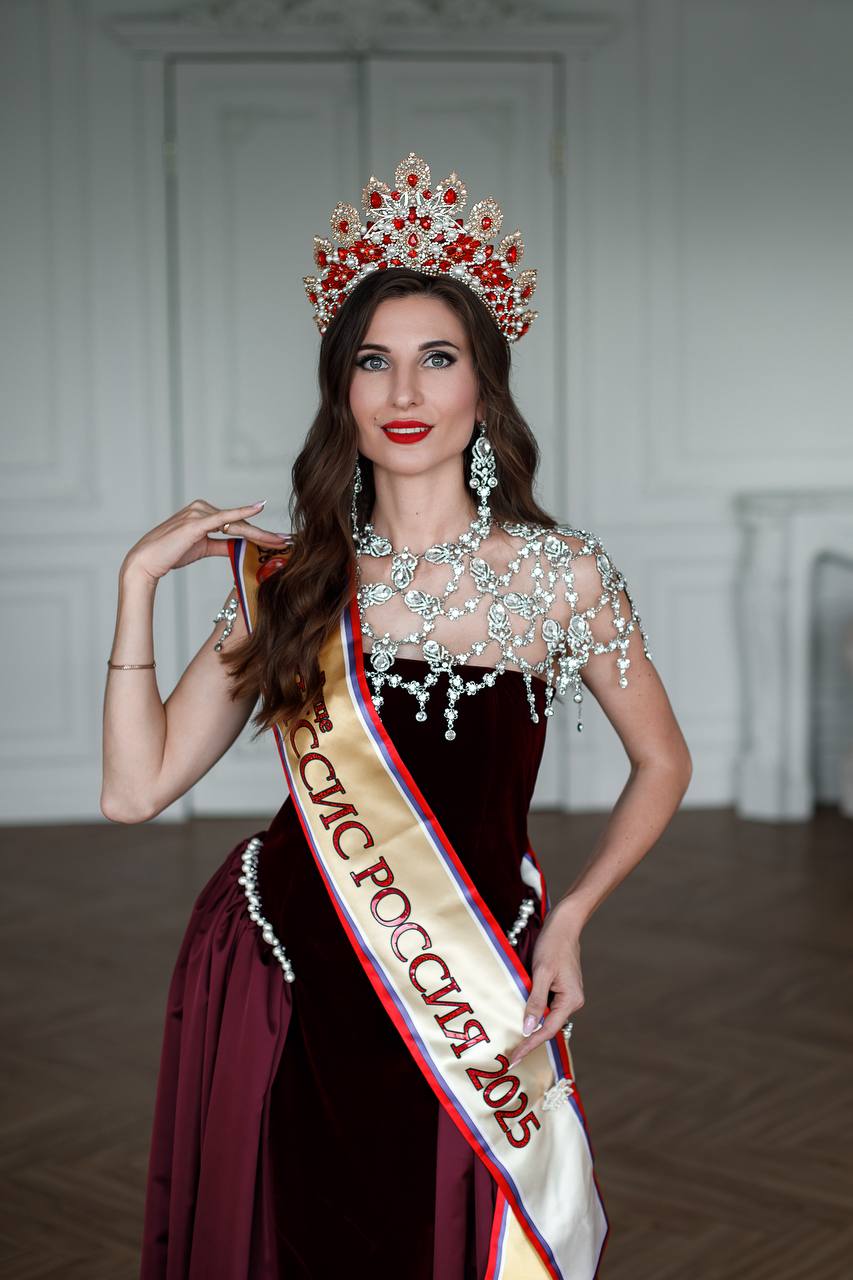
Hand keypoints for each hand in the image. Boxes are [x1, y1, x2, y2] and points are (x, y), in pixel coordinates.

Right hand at [121, 498, 288, 582]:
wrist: (146, 562)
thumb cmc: (170, 555)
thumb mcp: (201, 549)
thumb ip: (222, 546)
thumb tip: (240, 548)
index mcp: (204, 514)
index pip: (237, 525)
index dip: (259, 533)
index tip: (279, 540)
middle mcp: (203, 509)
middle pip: (241, 524)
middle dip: (265, 534)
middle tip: (288, 541)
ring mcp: (199, 513)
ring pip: (237, 525)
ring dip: (260, 534)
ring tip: (280, 541)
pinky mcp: (196, 521)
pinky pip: (224, 517)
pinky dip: (242, 513)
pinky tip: (258, 508)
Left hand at [506, 899, 584, 1067]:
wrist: (564, 925)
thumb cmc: (553, 945)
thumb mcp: (541, 972)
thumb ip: (535, 1001)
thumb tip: (527, 1028)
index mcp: (571, 1001)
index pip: (547, 1030)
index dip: (530, 1045)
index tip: (515, 1059)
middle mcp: (572, 1002)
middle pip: (548, 1027)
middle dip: (530, 1041)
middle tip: (511, 1057)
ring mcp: (567, 995)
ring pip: (547, 1018)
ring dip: (531, 1028)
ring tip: (514, 1043)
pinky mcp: (561, 988)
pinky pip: (547, 1006)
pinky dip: (534, 1014)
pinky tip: (522, 1019)